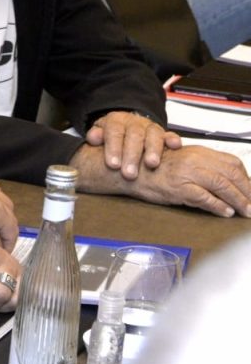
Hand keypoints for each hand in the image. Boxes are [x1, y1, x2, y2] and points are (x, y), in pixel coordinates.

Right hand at [76, 144, 250, 217]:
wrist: (125, 170)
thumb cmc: (149, 167)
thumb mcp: (178, 161)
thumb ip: (199, 166)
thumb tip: (221, 180)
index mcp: (196, 152)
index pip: (231, 163)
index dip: (245, 179)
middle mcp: (194, 159)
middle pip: (231, 174)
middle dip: (247, 191)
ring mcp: (187, 173)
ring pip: (222, 185)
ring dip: (238, 200)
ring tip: (245, 212)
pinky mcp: (178, 187)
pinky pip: (204, 197)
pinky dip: (218, 206)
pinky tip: (225, 212)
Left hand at [84, 111, 181, 178]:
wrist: (127, 125)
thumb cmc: (112, 135)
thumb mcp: (100, 133)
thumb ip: (96, 135)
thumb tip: (93, 137)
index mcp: (116, 121)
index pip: (114, 132)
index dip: (114, 148)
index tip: (113, 165)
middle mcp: (134, 123)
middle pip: (134, 136)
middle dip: (132, 155)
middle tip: (129, 173)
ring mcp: (150, 128)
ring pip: (153, 135)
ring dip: (153, 149)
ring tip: (151, 164)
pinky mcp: (164, 134)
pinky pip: (170, 134)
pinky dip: (173, 139)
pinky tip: (175, 146)